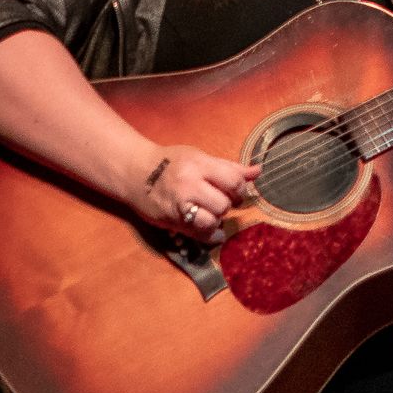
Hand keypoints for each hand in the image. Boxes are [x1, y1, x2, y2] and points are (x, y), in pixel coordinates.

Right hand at [137, 145, 260, 244]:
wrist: (135, 172)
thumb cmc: (171, 162)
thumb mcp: (199, 157)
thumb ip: (229, 167)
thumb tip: (258, 171)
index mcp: (198, 164)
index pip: (233, 181)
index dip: (240, 190)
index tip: (236, 192)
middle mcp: (189, 184)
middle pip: (224, 204)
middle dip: (228, 206)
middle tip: (221, 202)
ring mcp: (179, 204)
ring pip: (212, 221)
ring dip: (217, 220)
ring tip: (212, 213)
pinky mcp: (172, 221)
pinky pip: (199, 235)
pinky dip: (211, 235)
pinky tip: (212, 230)